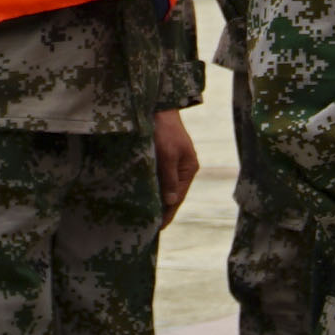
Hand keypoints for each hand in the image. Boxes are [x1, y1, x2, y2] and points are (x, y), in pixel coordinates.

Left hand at [149, 108, 198, 226]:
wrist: (157, 106)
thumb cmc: (164, 130)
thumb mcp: (167, 154)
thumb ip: (169, 178)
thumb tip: (171, 201)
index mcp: (189, 169)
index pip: (178, 197)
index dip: (168, 213)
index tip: (158, 228)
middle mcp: (184, 168)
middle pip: (173, 195)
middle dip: (163, 210)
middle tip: (149, 228)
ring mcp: (175, 163)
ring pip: (166, 187)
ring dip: (158, 200)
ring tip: (147, 217)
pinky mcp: (164, 158)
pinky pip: (160, 179)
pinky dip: (154, 189)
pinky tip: (146, 196)